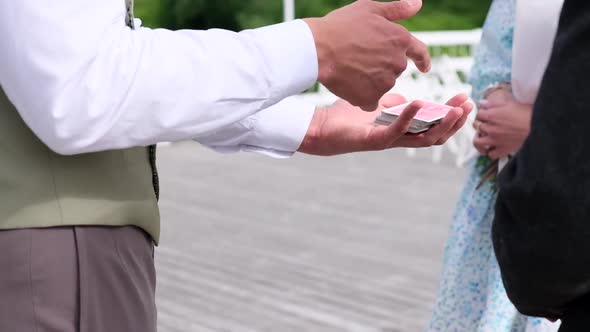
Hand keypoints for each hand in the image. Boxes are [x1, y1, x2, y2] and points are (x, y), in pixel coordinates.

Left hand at [297, 93, 472, 155]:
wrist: (321, 127)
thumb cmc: (346, 118)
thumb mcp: (375, 105)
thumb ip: (392, 103)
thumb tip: (407, 99)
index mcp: (401, 129)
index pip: (434, 125)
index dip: (451, 115)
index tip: (465, 99)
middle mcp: (398, 138)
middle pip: (435, 135)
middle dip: (454, 121)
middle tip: (468, 105)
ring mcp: (388, 141)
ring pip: (423, 139)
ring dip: (441, 125)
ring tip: (455, 110)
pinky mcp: (374, 140)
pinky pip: (396, 131)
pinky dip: (408, 118)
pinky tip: (419, 103)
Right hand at [303, 0, 429, 110]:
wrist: (317, 50)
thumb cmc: (340, 26)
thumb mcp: (369, 8)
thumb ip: (397, 9)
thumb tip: (417, 4)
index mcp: (400, 39)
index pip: (420, 52)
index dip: (422, 60)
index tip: (424, 67)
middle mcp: (397, 62)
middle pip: (395, 68)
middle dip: (382, 64)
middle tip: (359, 57)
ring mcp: (384, 82)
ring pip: (382, 84)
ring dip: (371, 80)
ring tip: (350, 69)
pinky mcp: (370, 97)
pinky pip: (370, 101)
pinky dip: (362, 96)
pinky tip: (350, 86)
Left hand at [472, 91, 532, 159]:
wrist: (539, 126)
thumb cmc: (527, 112)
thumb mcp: (510, 103)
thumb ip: (493, 103)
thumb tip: (481, 103)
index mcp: (492, 115)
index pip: (478, 114)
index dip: (482, 113)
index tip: (486, 114)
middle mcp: (491, 128)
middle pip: (477, 126)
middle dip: (480, 124)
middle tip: (487, 123)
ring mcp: (495, 140)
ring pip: (478, 142)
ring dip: (480, 139)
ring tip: (485, 137)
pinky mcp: (503, 150)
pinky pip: (491, 154)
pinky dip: (491, 152)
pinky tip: (494, 148)